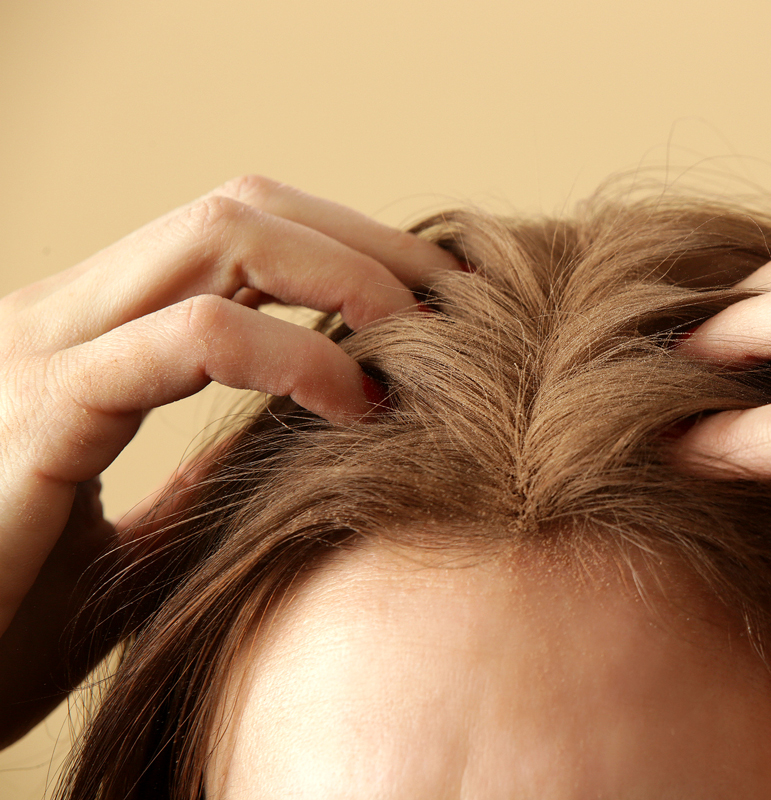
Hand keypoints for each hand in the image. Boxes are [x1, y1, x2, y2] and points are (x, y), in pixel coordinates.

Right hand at [0, 176, 456, 744]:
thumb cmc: (5, 620)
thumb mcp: (134, 533)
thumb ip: (201, 474)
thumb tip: (304, 436)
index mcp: (80, 336)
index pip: (230, 234)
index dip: (345, 249)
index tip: (436, 304)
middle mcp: (59, 316)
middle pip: (241, 208)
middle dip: (368, 244)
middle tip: (461, 303)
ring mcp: (44, 349)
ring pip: (221, 236)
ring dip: (349, 275)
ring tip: (425, 339)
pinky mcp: (42, 410)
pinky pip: (194, 337)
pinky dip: (297, 355)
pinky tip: (357, 403)